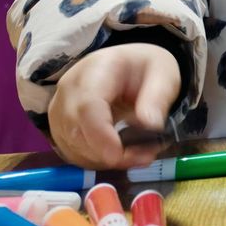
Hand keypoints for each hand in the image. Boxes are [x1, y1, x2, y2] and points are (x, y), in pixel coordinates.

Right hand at [48, 43, 180, 169]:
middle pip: (75, 131)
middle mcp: (69, 89)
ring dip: (105, 160)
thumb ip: (158, 96)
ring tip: (141, 155)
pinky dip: (98, 161)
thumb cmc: (146, 67)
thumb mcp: (164, 73)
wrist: (131, 65)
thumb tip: (151, 124)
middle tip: (145, 156)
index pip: (87, 106)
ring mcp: (61, 109)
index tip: (119, 155)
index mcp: (96, 69)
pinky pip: (73, 153)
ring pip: (72, 147)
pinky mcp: (61, 127)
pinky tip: (124, 156)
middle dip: (107, 153)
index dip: (100, 135)